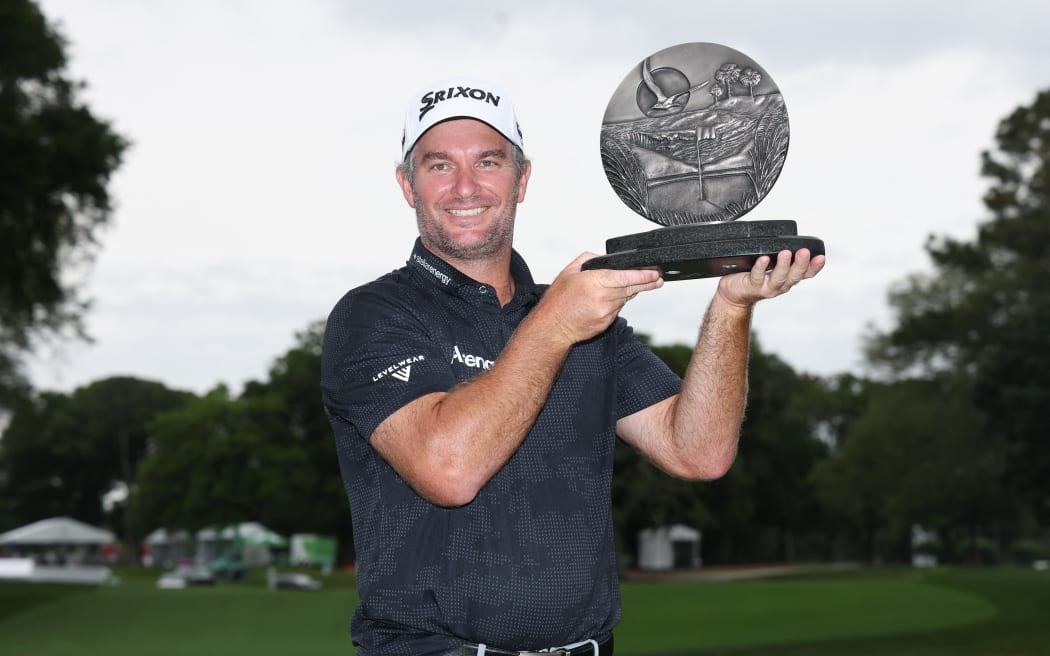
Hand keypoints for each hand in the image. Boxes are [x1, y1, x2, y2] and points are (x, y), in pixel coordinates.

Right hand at [536, 252, 663, 344]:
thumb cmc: (557, 301)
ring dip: (630, 291)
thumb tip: (603, 259)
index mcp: (595, 282)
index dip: (644, 275)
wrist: (552, 328)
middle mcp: (603, 298)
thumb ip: (588, 260)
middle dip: (647, 282)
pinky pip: (617, 309)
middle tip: (658, 278)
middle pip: (631, 288)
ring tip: (637, 285)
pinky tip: (610, 299)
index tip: (655, 272)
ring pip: (625, 298)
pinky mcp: (606, 323)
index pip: (627, 277)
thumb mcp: (569, 272)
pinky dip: (617, 302)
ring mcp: (606, 312)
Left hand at [717, 248, 824, 307]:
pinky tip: (763, 259)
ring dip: (783, 265)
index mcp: (787, 278)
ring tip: (785, 253)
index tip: (821, 257)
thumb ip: (780, 257)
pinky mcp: (752, 286)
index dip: (815, 267)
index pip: (806, 273)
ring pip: (779, 277)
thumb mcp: (771, 267)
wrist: (733, 295)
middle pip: (795, 276)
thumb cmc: (752, 278)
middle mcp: (780, 284)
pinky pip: (757, 276)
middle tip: (804, 252)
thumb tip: (788, 237)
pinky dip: (761, 267)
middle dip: (801, 263)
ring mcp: (767, 287)